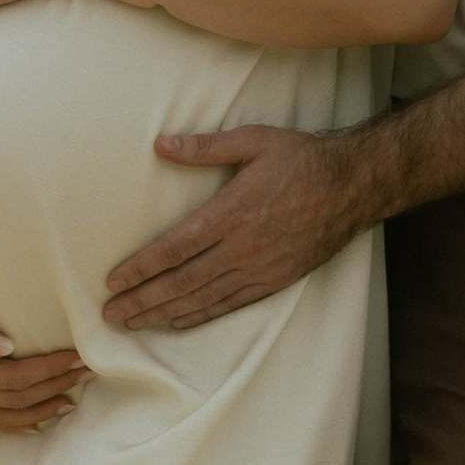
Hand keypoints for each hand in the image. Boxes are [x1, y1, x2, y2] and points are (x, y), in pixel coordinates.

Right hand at [0, 275, 85, 429]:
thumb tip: (7, 346)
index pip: (17, 377)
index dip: (50, 368)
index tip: (78, 355)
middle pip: (20, 398)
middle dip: (57, 385)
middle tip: (90, 371)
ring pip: (9, 415)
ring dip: (44, 409)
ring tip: (74, 399)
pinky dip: (18, 424)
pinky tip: (38, 422)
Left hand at [102, 126, 365, 331]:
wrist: (354, 185)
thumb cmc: (301, 159)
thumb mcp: (254, 140)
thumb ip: (205, 147)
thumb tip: (160, 144)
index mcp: (231, 213)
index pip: (174, 248)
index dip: (141, 268)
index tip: (113, 281)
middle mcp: (243, 247)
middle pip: (182, 281)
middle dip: (143, 300)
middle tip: (110, 315)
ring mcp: (261, 268)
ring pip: (203, 298)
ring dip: (164, 313)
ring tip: (133, 323)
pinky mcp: (277, 280)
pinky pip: (232, 304)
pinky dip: (202, 315)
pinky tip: (178, 322)